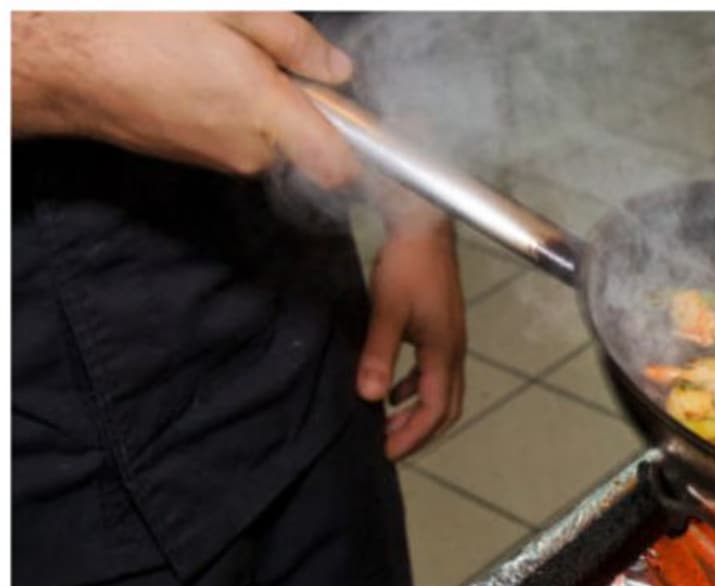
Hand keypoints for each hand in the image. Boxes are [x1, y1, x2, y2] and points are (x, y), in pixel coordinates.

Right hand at [12, 11, 358, 187]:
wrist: (61, 63)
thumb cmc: (137, 29)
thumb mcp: (232, 12)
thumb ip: (296, 43)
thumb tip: (338, 68)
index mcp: (266, 114)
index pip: (341, 164)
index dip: (365, 149)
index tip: (374, 127)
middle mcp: (248, 151)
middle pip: (310, 144)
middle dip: (307, 106)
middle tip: (273, 59)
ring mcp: (220, 161)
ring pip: (273, 141)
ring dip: (267, 106)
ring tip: (224, 59)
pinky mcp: (196, 159)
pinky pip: (239, 139)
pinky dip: (236, 111)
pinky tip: (202, 75)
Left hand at [356, 198, 466, 459]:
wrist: (425, 228)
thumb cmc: (408, 267)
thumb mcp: (388, 310)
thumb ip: (380, 354)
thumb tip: (370, 397)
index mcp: (444, 352)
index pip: (435, 409)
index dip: (413, 436)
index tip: (387, 453)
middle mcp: (454, 352)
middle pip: (447, 407)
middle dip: (420, 432)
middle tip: (389, 447)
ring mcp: (451, 341)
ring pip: (442, 391)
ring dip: (418, 412)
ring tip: (388, 425)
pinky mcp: (441, 330)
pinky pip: (433, 373)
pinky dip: (415, 389)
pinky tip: (393, 390)